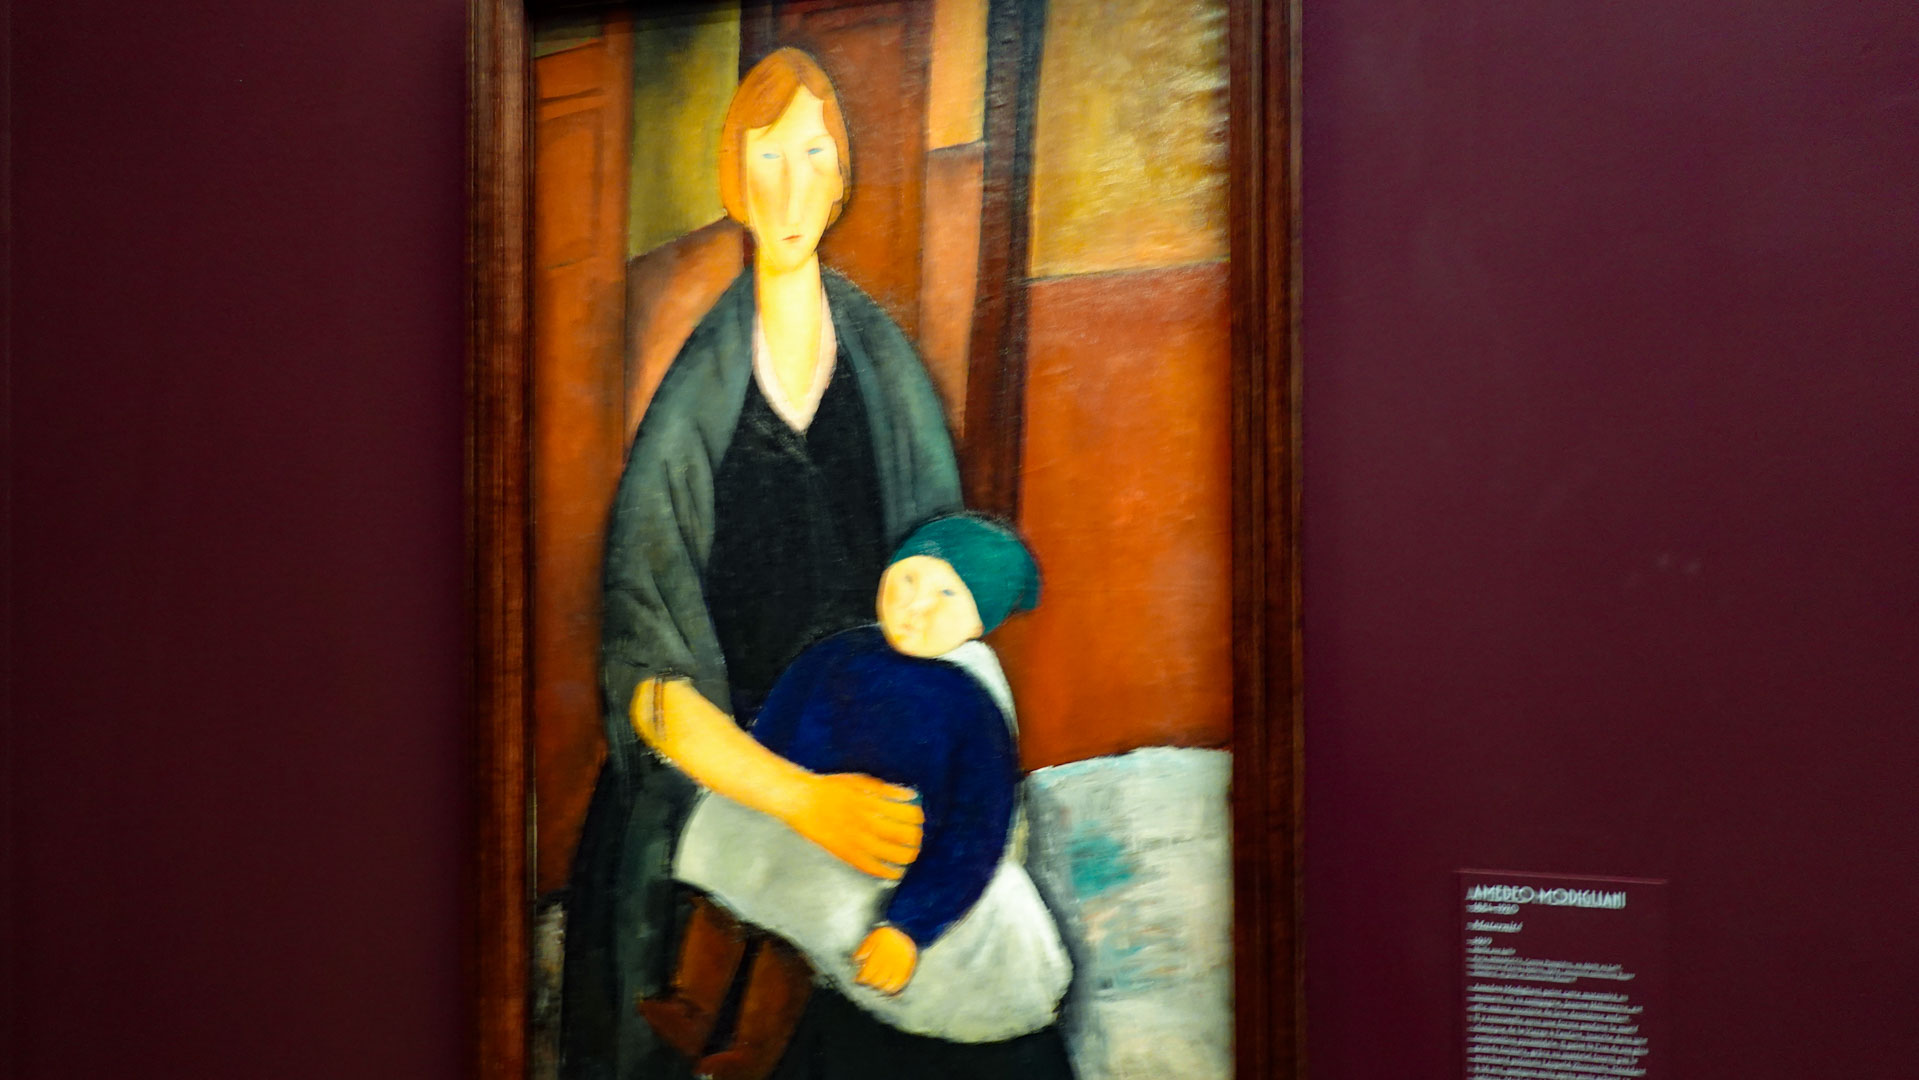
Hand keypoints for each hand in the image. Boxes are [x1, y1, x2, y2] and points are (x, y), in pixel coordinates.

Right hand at [784, 773, 922, 879]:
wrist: (801, 800)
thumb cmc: (830, 788)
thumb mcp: (859, 780)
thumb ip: (885, 789)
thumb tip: (909, 795)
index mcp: (872, 801)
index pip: (906, 813)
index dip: (917, 818)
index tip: (918, 819)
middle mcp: (866, 821)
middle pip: (902, 834)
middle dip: (914, 838)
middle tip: (917, 839)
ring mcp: (856, 839)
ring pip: (890, 853)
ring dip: (905, 856)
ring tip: (911, 856)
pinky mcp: (845, 853)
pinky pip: (870, 867)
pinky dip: (885, 872)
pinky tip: (894, 873)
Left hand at [852, 926, 917, 994]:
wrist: (908, 929)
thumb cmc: (888, 934)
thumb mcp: (872, 937)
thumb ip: (863, 949)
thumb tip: (857, 960)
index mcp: (878, 956)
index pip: (866, 974)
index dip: (860, 978)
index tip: (858, 979)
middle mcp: (888, 964)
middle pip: (876, 981)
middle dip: (869, 983)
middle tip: (866, 981)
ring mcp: (899, 968)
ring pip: (887, 985)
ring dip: (880, 987)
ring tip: (877, 986)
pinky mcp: (907, 970)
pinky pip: (900, 983)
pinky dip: (894, 988)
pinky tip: (890, 989)